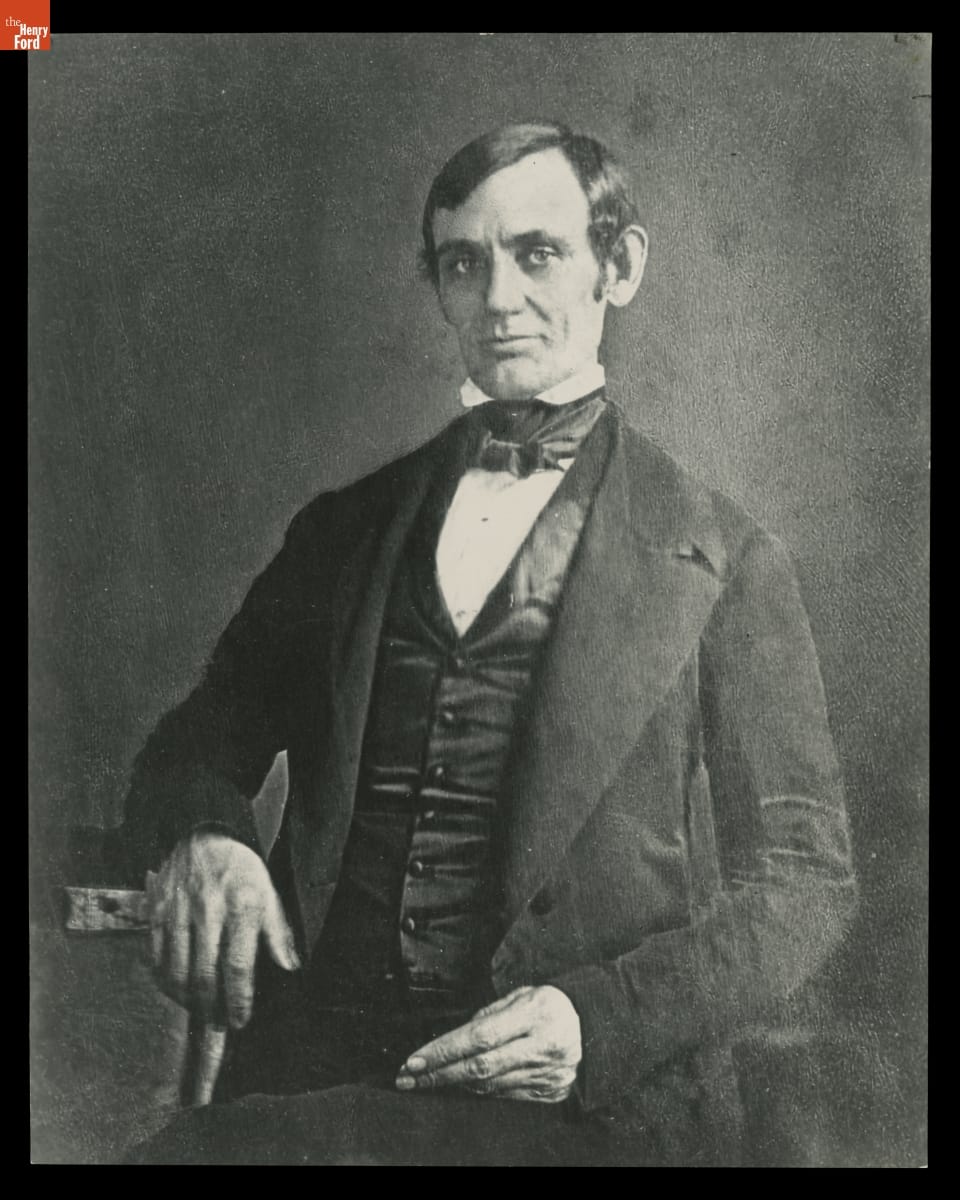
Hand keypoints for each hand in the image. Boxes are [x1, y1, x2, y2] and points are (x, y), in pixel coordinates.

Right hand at [148, 831, 299, 1029]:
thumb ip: (278, 932)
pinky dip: (166, 981)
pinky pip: (156, 958)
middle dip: (212, 1008)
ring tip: (201, 1010)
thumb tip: (290, 968)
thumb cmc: (241, 870)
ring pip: (177, 972)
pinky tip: (179, 989)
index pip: (238, 964)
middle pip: (205, 974)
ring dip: (188, 1000)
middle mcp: (209, 909)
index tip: (240, 1019)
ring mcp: (179, 911)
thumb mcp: (269, 892)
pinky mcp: (156, 912)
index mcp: (243, 904)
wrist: (204, 836)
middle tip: (219, 1023)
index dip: (238, 999)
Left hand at [396, 985, 581, 1102]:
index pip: (480, 1036)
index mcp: (535, 1014)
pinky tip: (457, 1087)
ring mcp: (547, 1074)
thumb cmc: (550, 1005)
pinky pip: (505, 1097)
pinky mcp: (549, 1093)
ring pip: (489, 1086)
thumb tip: (452, 1038)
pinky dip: (477, 1093)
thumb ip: (488, 1014)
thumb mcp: (523, 995)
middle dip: (439, 1074)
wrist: (595, 1028)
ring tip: (426, 1082)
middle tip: (408, 1078)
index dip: (444, 1050)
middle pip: (480, 1067)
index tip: (414, 1059)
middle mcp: (542, 1047)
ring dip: (452, 1086)